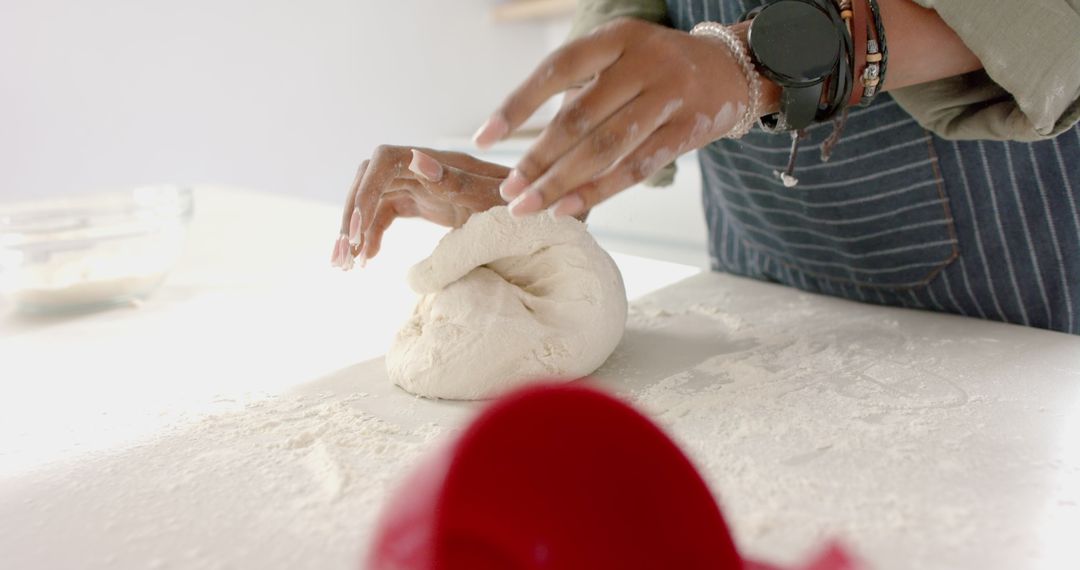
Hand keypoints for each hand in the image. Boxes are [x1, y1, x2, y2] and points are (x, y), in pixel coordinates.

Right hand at [331, 146, 509, 269]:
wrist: (538, 216)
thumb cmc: (519, 207)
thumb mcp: (490, 200)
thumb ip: (454, 181)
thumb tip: (414, 157)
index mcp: (438, 161)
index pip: (383, 162)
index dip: (364, 192)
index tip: (356, 228)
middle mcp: (423, 167)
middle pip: (369, 182)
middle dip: (351, 217)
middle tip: (342, 255)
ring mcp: (420, 184)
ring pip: (372, 202)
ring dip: (354, 231)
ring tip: (344, 266)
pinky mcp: (421, 201)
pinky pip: (385, 215)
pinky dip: (372, 236)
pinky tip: (366, 260)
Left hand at [472, 18, 759, 217]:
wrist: (731, 69)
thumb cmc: (655, 70)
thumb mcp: (620, 57)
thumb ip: (580, 89)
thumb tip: (524, 146)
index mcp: (617, 37)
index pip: (557, 69)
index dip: (518, 105)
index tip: (485, 137)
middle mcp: (644, 62)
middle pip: (580, 116)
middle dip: (537, 158)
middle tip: (508, 190)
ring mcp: (670, 96)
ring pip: (607, 147)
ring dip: (561, 181)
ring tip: (529, 207)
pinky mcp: (688, 130)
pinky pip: (637, 168)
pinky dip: (599, 191)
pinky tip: (568, 208)